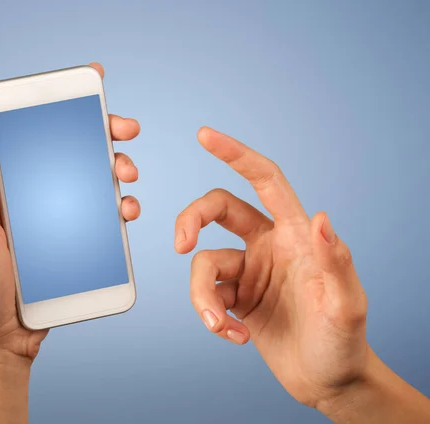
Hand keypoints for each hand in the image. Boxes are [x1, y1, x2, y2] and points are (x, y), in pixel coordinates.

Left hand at [0, 63, 140, 423]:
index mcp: (7, 189)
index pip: (37, 139)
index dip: (64, 111)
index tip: (92, 86)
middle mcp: (36, 201)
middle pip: (75, 157)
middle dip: (103, 138)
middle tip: (126, 131)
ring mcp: (59, 225)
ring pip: (95, 187)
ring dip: (117, 173)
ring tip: (128, 178)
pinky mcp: (76, 249)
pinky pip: (104, 223)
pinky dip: (120, 212)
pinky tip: (127, 212)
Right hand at [175, 127, 367, 408]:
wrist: (327, 382)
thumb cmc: (343, 342)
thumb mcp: (345, 305)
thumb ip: (335, 261)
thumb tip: (320, 218)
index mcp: (295, 234)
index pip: (264, 181)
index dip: (235, 155)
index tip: (205, 136)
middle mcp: (268, 245)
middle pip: (216, 211)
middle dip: (191, 221)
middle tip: (180, 245)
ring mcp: (249, 272)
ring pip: (204, 266)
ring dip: (203, 298)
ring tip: (223, 328)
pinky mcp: (235, 298)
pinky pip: (207, 296)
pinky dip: (213, 318)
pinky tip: (236, 337)